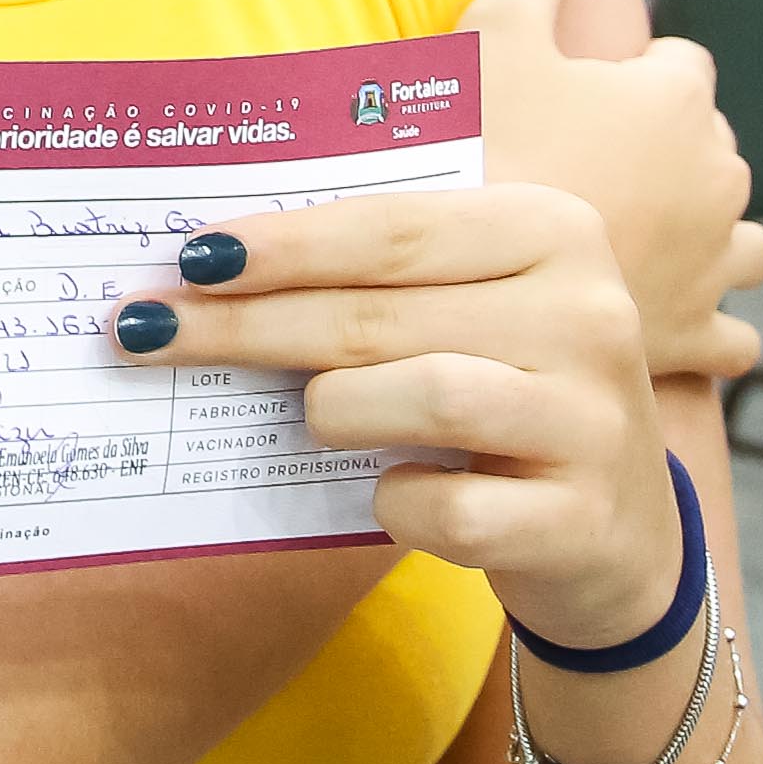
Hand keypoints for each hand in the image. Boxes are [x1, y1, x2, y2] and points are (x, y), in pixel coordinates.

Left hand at [115, 187, 677, 652]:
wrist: (615, 537)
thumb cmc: (506, 395)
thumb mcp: (466, 311)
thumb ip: (374, 278)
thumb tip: (210, 264)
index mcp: (552, 233)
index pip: (393, 226)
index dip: (284, 243)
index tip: (189, 257)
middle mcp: (588, 313)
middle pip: (381, 313)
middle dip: (249, 325)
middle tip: (147, 333)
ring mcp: (593, 419)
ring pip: (422, 395)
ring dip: (335, 411)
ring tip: (314, 420)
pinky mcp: (581, 520)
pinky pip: (448, 509)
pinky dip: (397, 504)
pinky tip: (392, 494)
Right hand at [462, 0, 762, 381]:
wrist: (458, 274)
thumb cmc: (478, 146)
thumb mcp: (492, 29)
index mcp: (676, 101)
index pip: (681, 64)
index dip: (632, 74)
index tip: (580, 97)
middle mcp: (717, 177)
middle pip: (713, 149)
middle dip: (670, 155)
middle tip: (591, 172)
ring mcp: (713, 261)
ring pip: (748, 245)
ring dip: (710, 240)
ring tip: (645, 248)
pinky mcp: (695, 334)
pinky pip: (735, 339)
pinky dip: (712, 330)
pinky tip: (667, 323)